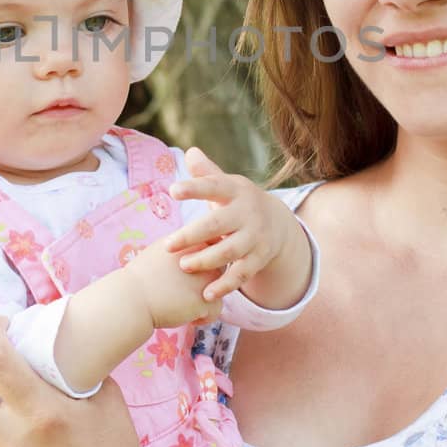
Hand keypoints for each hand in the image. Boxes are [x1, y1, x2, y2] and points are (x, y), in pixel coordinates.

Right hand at [121, 233, 224, 329]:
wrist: (132, 299)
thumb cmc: (140, 278)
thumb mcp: (160, 250)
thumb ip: (181, 247)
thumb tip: (193, 250)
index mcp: (192, 241)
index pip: (214, 247)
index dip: (207, 262)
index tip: (194, 273)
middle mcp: (203, 256)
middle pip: (219, 268)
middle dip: (208, 281)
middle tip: (187, 292)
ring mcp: (207, 278)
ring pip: (221, 289)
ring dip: (208, 298)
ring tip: (187, 305)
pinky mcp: (207, 300)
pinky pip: (216, 310)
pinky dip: (203, 317)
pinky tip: (189, 318)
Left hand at [164, 146, 308, 303]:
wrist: (278, 224)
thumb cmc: (238, 202)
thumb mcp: (227, 185)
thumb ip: (207, 172)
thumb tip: (190, 152)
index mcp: (236, 190)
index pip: (214, 186)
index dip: (194, 188)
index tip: (173, 190)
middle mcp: (248, 213)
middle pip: (218, 224)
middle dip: (192, 235)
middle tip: (167, 245)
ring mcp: (255, 237)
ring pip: (229, 251)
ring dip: (206, 260)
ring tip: (184, 265)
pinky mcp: (260, 259)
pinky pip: (241, 275)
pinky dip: (225, 285)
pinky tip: (205, 294)